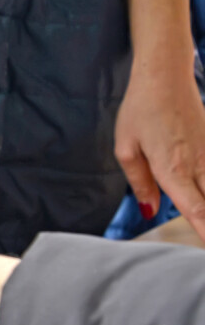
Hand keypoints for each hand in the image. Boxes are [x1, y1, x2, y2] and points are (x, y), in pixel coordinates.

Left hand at [115, 61, 204, 234]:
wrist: (165, 76)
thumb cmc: (140, 111)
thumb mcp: (127, 149)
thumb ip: (141, 183)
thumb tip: (150, 210)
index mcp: (173, 168)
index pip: (196, 209)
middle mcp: (198, 164)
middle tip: (199, 248)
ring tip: (200, 229)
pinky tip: (202, 195)